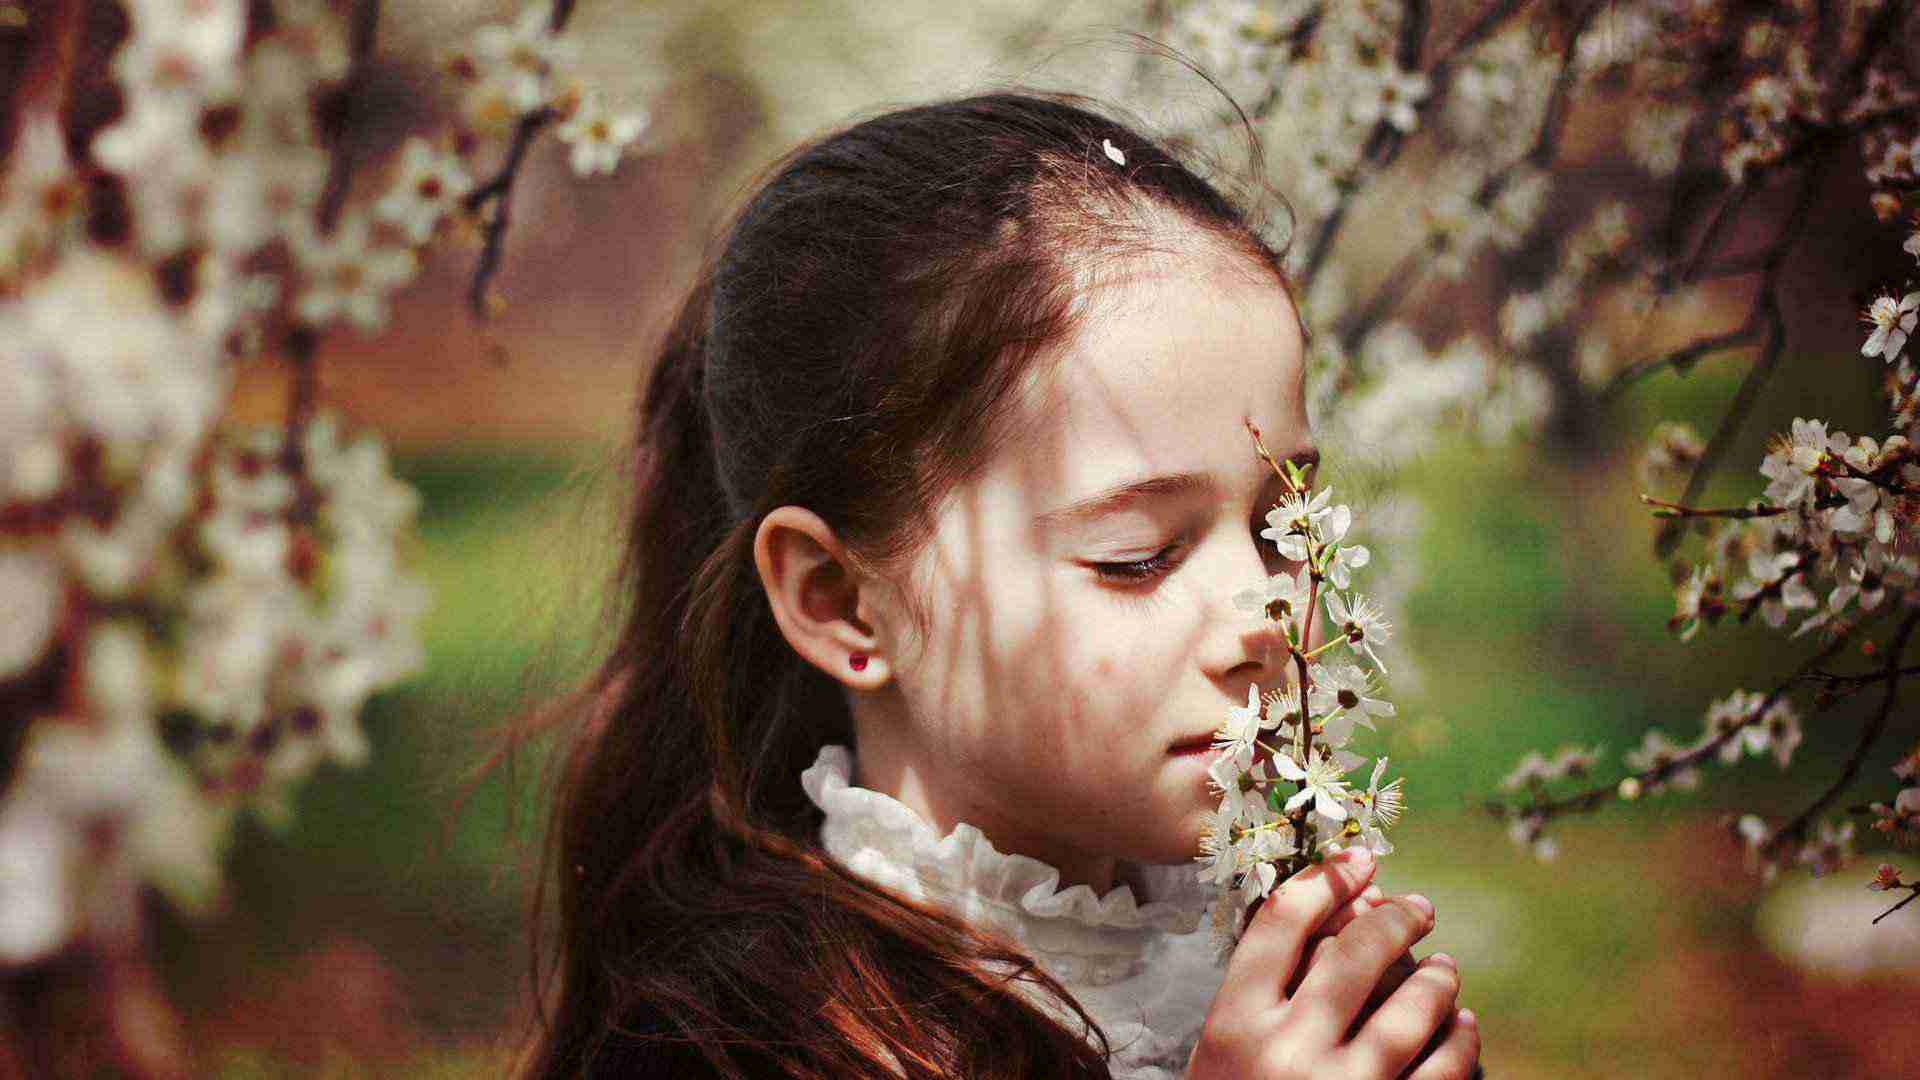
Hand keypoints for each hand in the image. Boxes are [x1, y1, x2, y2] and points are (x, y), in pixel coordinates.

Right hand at [1183, 849, 1480, 1078]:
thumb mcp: (1223, 1052)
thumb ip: (1263, 992)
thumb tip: (1336, 910)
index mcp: (1234, 1024)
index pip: (1283, 922)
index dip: (1327, 878)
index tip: (1358, 860)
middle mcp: (1287, 1052)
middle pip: (1354, 952)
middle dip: (1395, 918)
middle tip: (1418, 907)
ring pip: (1412, 1009)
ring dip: (1437, 981)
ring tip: (1445, 971)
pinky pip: (1442, 1071)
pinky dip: (1460, 1043)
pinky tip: (1462, 1029)